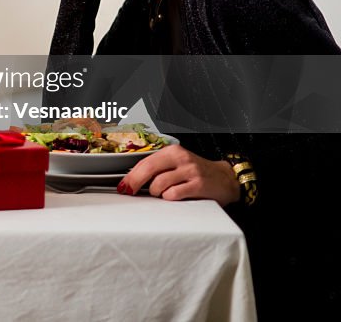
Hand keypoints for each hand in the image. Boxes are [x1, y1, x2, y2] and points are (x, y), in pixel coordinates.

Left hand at [118, 145, 240, 206]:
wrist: (226, 179)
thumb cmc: (197, 173)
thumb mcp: (176, 164)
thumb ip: (157, 169)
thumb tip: (132, 180)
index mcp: (172, 152)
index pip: (145, 162)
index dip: (131, 175)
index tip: (123, 185)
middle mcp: (181, 158)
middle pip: (149, 170)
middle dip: (135, 183)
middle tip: (130, 192)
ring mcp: (190, 171)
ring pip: (159, 184)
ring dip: (156, 193)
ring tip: (162, 193)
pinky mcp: (198, 185)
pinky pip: (174, 194)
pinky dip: (169, 198)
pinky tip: (173, 196)